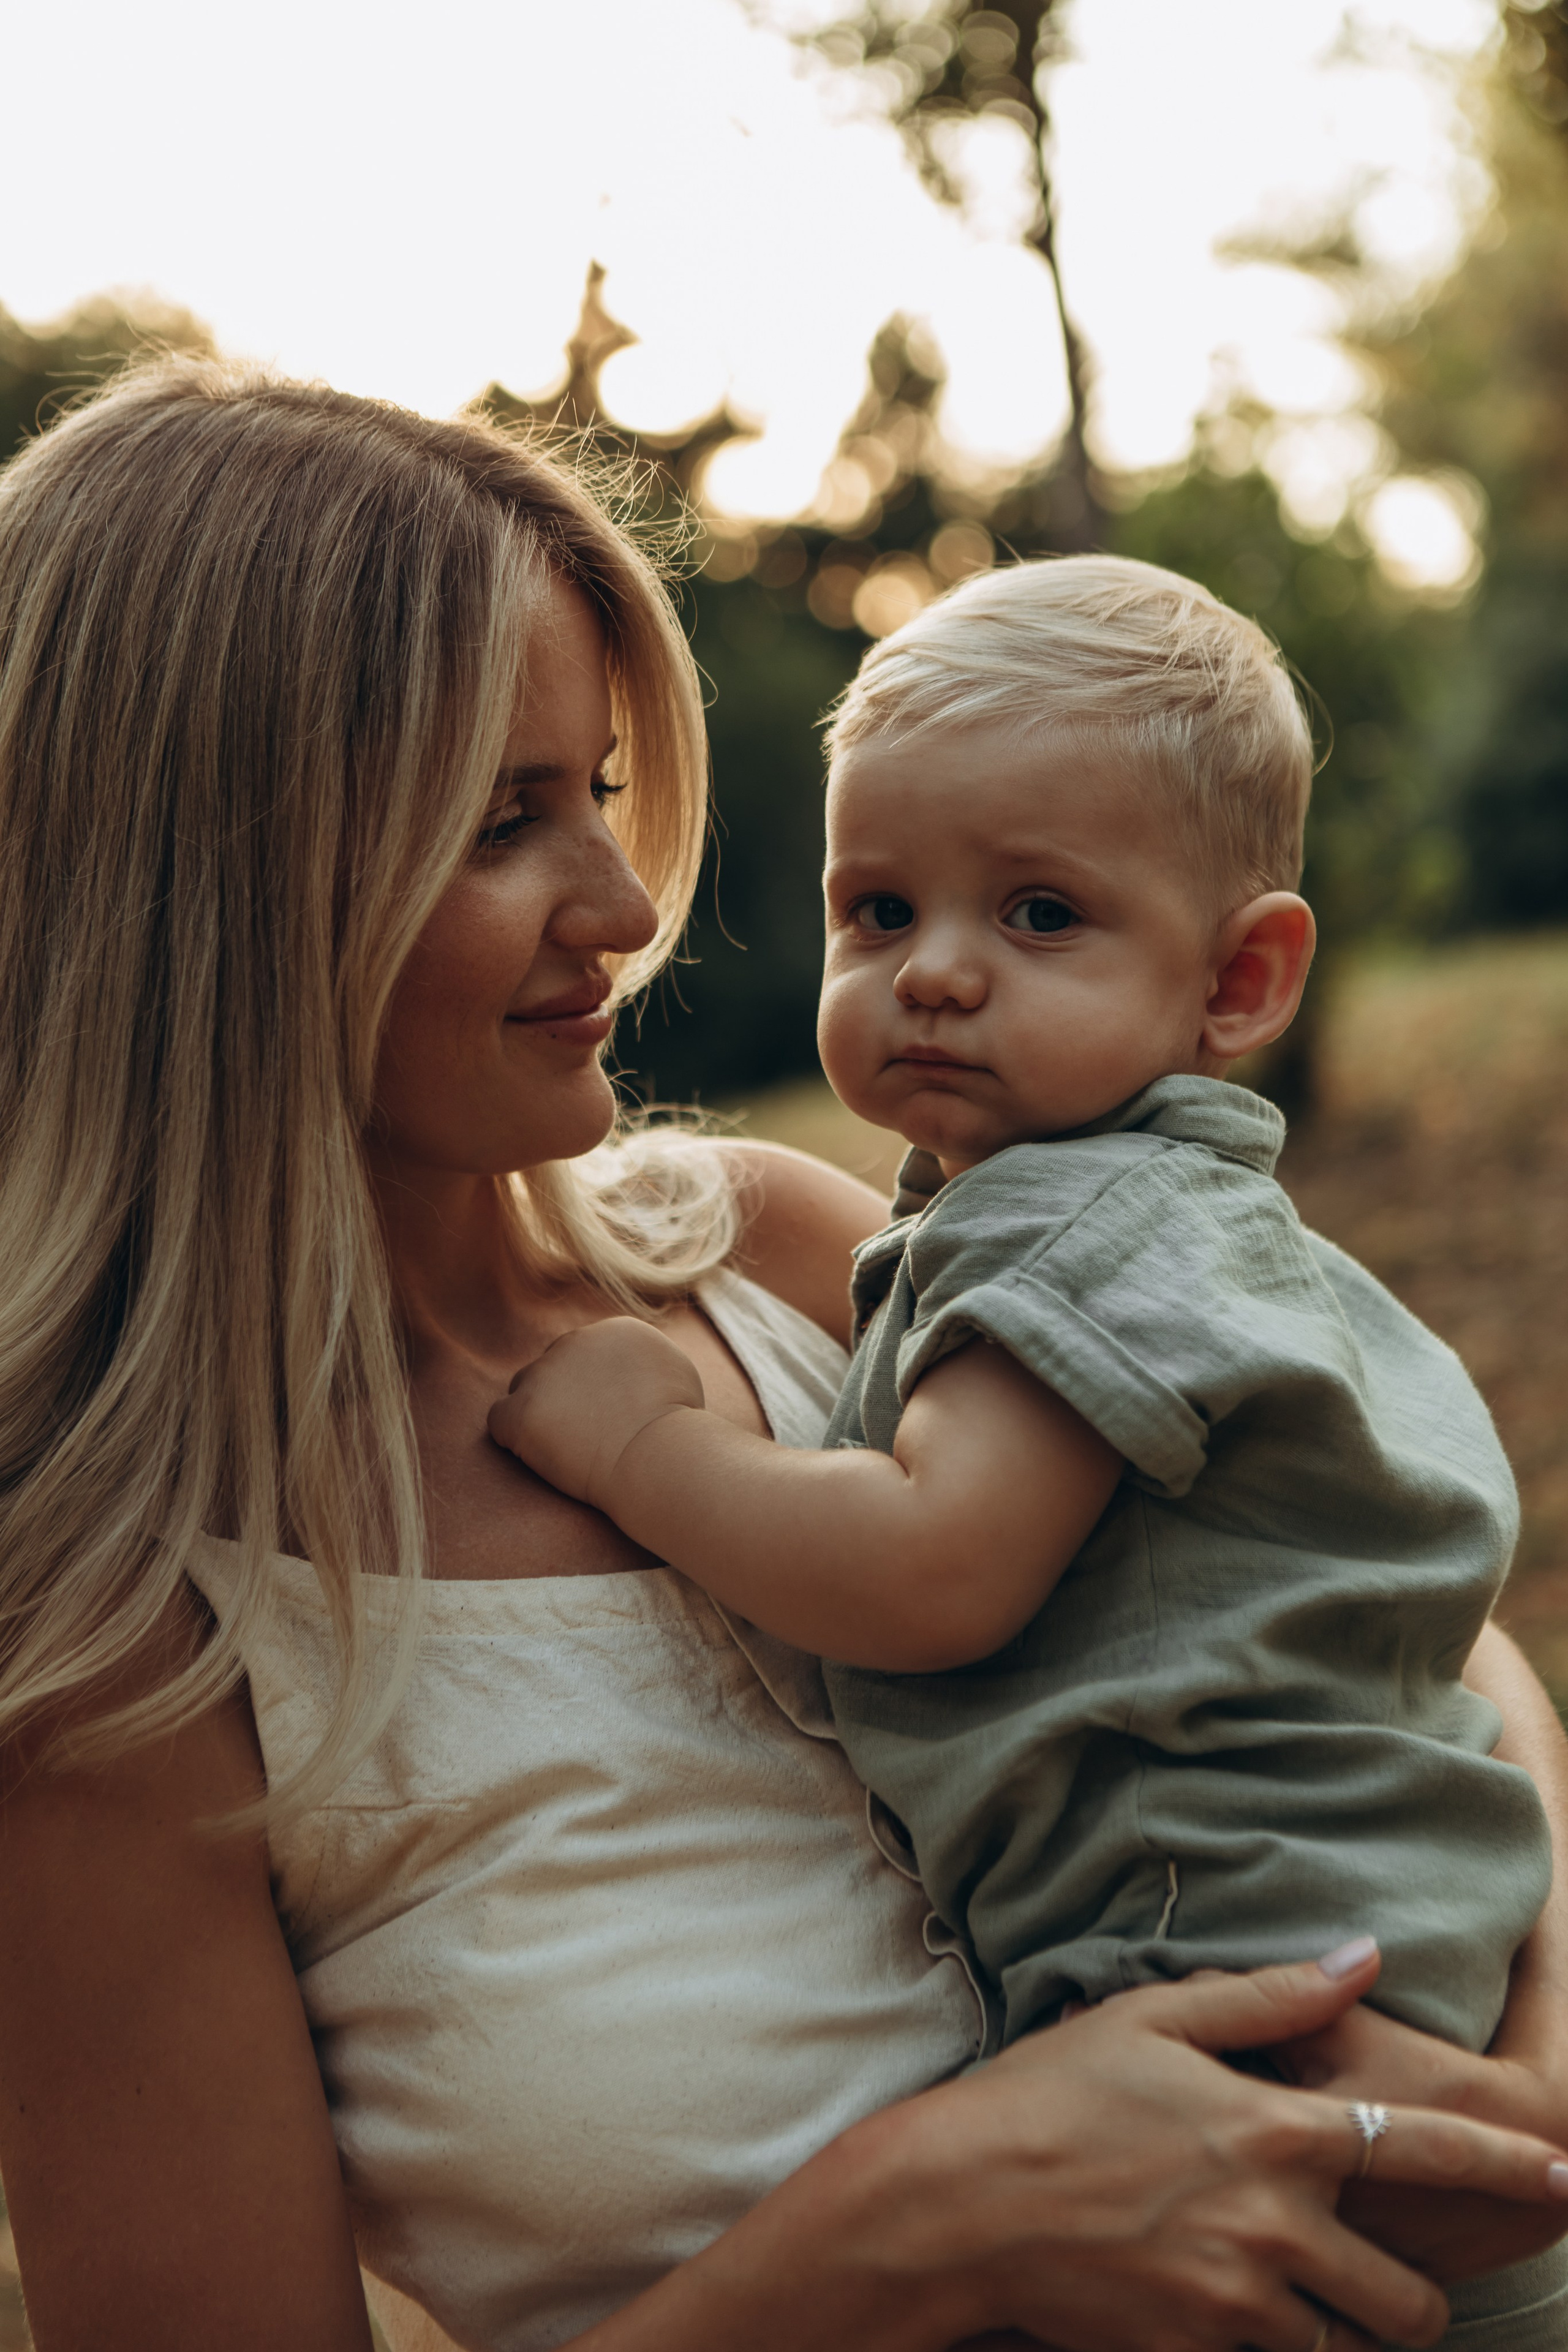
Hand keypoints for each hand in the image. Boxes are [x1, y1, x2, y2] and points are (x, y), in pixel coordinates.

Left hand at [487, 1316, 703, 1507]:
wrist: (657, 1454)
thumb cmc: (677, 1426)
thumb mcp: (676, 1373)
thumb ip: (646, 1360)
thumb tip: (634, 1367)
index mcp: (613, 1330)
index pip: (587, 1352)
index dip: (594, 1387)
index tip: (609, 1415)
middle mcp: (574, 1341)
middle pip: (555, 1367)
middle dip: (565, 1397)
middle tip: (587, 1435)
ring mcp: (543, 1374)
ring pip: (525, 1389)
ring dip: (539, 1415)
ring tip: (566, 1449)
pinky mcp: (521, 1410)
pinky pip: (500, 1420)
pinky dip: (513, 1439)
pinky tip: (538, 1456)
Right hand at [806, 1946, 1567, 2351]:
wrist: (961, 2202)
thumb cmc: (1052, 2093)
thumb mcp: (1153, 2017)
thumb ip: (1270, 1995)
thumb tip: (1364, 1959)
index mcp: (1273, 2129)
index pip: (1426, 2149)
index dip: (1509, 2167)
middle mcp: (1275, 2225)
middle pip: (1411, 2300)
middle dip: (1419, 2298)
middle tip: (1390, 2276)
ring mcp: (1238, 2303)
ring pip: (1354, 2349)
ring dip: (1352, 2331)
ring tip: (1323, 2302)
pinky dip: (1283, 2351)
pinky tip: (1247, 2316)